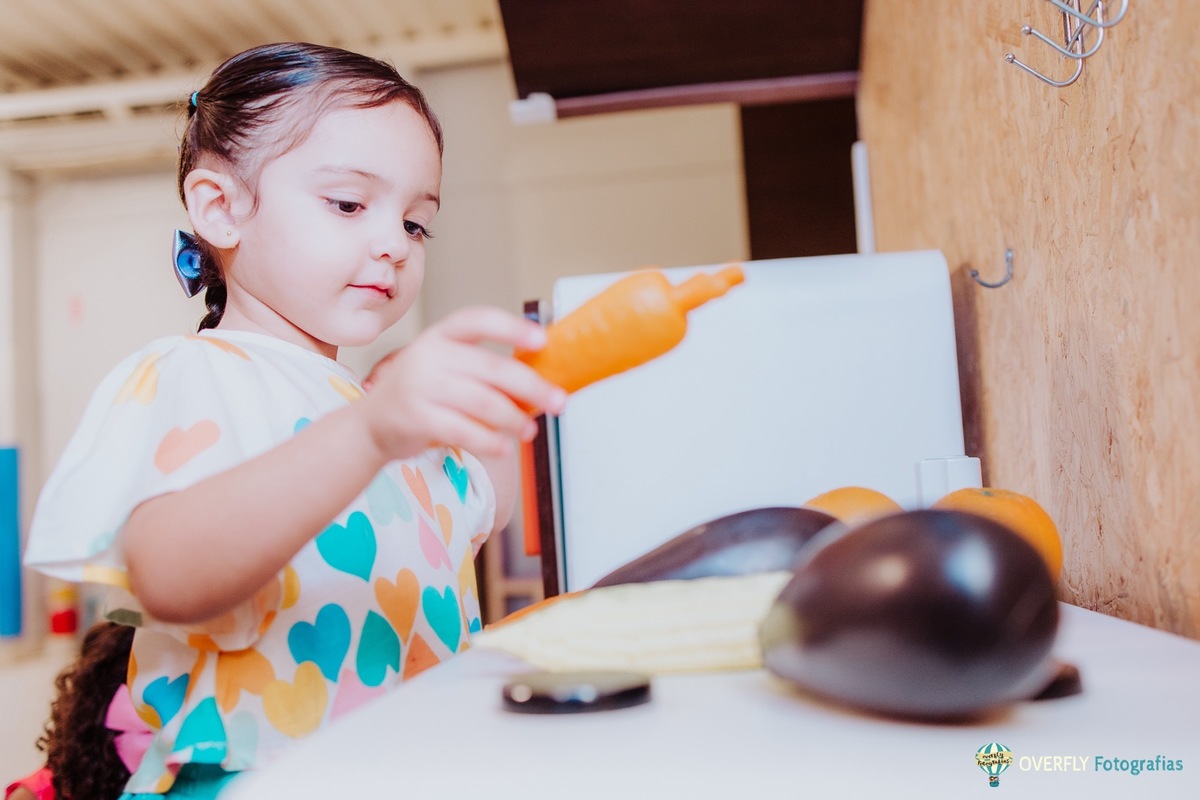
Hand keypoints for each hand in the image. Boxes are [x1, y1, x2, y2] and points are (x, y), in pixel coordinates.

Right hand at [358, 306, 566, 460]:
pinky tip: (502, 448)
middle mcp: (428, 355)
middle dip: (532, 386)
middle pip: (491, 368)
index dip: (511, 328)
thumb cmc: (421, 398)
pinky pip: (463, 430)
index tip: (542, 340)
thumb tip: (541, 384)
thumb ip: (482, 373)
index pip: (478, 321)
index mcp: (440, 337)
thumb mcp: (445, 372)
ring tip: (529, 431)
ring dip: (514, 419)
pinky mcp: (415, 418)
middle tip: (557, 401)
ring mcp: (419, 386)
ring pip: (482, 402)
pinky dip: (489, 441)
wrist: (369, 427)